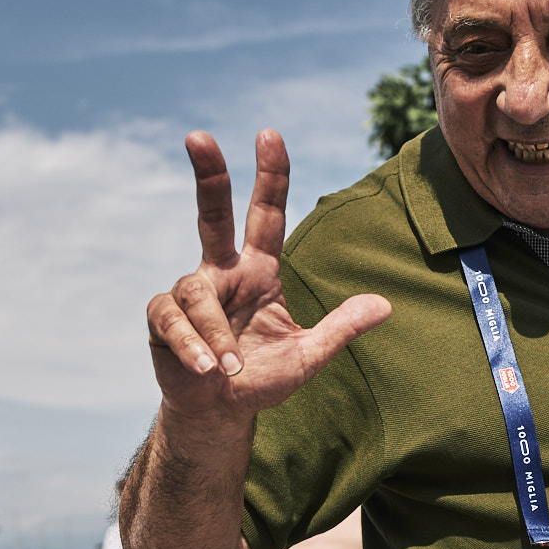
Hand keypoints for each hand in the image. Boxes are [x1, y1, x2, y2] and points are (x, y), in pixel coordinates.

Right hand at [146, 131, 390, 425]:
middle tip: (198, 134)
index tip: (269, 135)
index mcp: (259, 272)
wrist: (219, 414)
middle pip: (213, 214)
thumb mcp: (309, 355)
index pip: (266, 215)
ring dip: (214, 332)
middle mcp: (222, 273)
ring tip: (228, 368)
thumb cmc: (260, 378)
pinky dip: (191, 343)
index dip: (270, 177)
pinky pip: (173, 319)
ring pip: (196, 293)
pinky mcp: (163, 319)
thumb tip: (385, 304)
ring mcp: (191, 294)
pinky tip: (207, 367)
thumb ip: (341, 328)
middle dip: (208, 174)